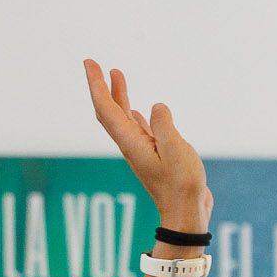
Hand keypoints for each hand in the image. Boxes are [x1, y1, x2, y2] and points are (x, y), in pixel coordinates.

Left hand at [82, 60, 210, 231]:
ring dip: (118, 96)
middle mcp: (132, 145)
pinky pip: (139, 129)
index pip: (106, 109)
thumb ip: (164, 126)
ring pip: (123, 118)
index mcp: (131, 143)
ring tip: (116, 75)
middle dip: (100, 86)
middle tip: (93, 63)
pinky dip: (133, 113)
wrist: (186, 214)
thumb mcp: (176, 151)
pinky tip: (137, 110)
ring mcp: (142, 151)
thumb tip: (157, 107)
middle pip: (109, 111)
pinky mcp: (155, 156)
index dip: (96, 85)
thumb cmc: (182, 187)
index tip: (89, 63)